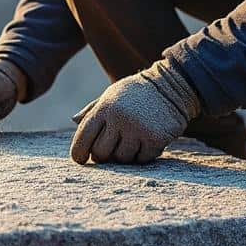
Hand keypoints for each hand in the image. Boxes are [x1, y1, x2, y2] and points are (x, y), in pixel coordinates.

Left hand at [69, 61, 200, 164]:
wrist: (172, 86)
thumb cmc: (137, 93)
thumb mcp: (112, 95)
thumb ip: (93, 109)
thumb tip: (73, 120)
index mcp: (105, 107)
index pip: (83, 136)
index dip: (78, 152)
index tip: (80, 159)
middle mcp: (119, 118)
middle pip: (101, 153)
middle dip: (104, 156)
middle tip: (110, 151)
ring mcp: (138, 129)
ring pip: (122, 159)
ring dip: (126, 155)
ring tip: (131, 142)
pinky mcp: (156, 138)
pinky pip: (142, 160)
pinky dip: (143, 155)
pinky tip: (146, 142)